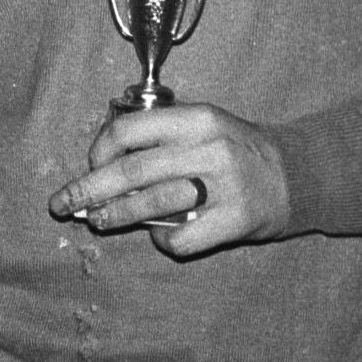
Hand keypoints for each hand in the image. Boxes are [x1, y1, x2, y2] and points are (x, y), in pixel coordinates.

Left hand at [47, 103, 291, 258]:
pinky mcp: (237, 219)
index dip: (99, 150)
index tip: (90, 165)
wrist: (298, 175)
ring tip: (98, 221)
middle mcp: (209, 148)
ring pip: (152, 204)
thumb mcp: (203, 127)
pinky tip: (162, 239)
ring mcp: (226, 185)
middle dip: (88, 190)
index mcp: (196, 119)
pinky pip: (184, 237)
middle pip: (131, 171)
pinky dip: (165, 242)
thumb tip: (100, 168)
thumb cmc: (236, 150)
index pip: (129, 130)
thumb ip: (160, 140)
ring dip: (115, 216)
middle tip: (62, 204)